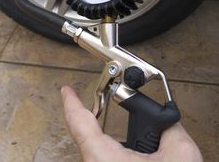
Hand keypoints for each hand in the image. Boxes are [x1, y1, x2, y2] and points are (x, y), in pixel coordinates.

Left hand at [61, 86, 202, 161]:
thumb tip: (166, 121)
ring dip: (109, 140)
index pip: (80, 123)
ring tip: (123, 134)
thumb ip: (170, 129)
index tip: (67, 91)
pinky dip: (113, 153)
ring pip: (98, 152)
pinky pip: (103, 160)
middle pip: (90, 137)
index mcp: (105, 160)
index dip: (72, 103)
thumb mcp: (179, 155)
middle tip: (106, 105)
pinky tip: (127, 153)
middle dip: (98, 120)